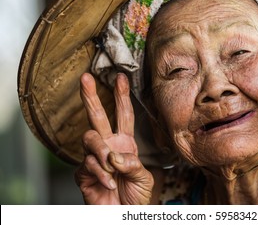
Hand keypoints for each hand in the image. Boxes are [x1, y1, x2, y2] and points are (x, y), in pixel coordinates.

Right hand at [74, 73, 153, 204]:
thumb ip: (132, 165)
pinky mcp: (83, 174)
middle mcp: (108, 147)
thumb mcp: (143, 178)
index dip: (122, 97)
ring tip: (111, 165)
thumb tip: (114, 156)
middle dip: (91, 96)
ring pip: (90, 139)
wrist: (125, 215)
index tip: (121, 78)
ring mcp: (94, 159)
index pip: (123, 115)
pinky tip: (110, 184)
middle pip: (97, 117)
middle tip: (85, 78)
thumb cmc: (136, 196)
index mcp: (125, 144)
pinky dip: (101, 175)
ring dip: (102, 151)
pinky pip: (89, 165)